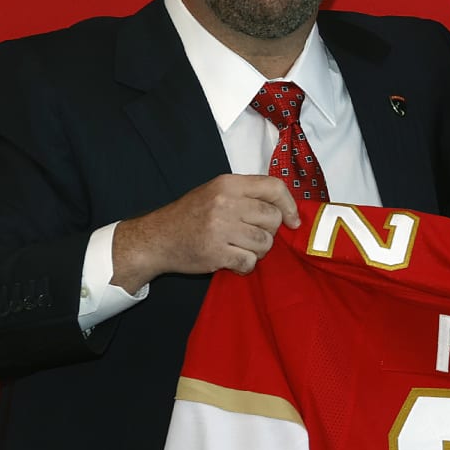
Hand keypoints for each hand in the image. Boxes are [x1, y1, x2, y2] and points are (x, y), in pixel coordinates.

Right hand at [111, 175, 300, 292]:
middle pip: (272, 219)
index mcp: (228, 184)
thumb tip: (286, 210)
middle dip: (269, 233)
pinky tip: (232, 260)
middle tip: (251, 237)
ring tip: (239, 248)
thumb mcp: (215, 192)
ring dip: (257, 251)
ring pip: (264, 243)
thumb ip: (247, 195)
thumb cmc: (191, 216)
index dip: (289, 205)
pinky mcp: (215, 252)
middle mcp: (225, 202)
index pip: (274, 187)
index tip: (293, 221)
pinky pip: (249, 262)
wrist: (156, 239)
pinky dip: (245, 266)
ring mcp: (220, 228)